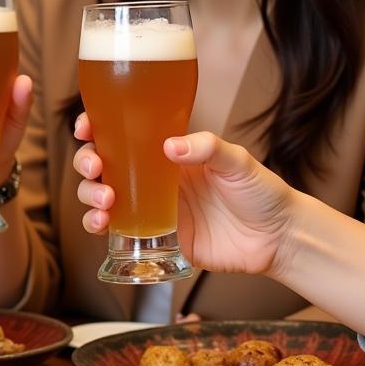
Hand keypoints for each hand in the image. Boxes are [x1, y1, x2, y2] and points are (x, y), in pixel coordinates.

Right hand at [73, 116, 295, 276]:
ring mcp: (148, 208)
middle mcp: (151, 178)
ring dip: (89, 195)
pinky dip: (97, 226)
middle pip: (101, 164)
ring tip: (104, 202)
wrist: (278, 239)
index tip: (86, 126)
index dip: (96, 127)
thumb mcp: (238, 162)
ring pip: (100, 196)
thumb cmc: (261, 193)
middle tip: (95, 169)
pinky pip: (114, 231)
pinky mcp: (151, 238)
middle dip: (86, 163)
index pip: (121, 133)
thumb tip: (171, 146)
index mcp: (166, 152)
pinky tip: (101, 225)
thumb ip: (208, 148)